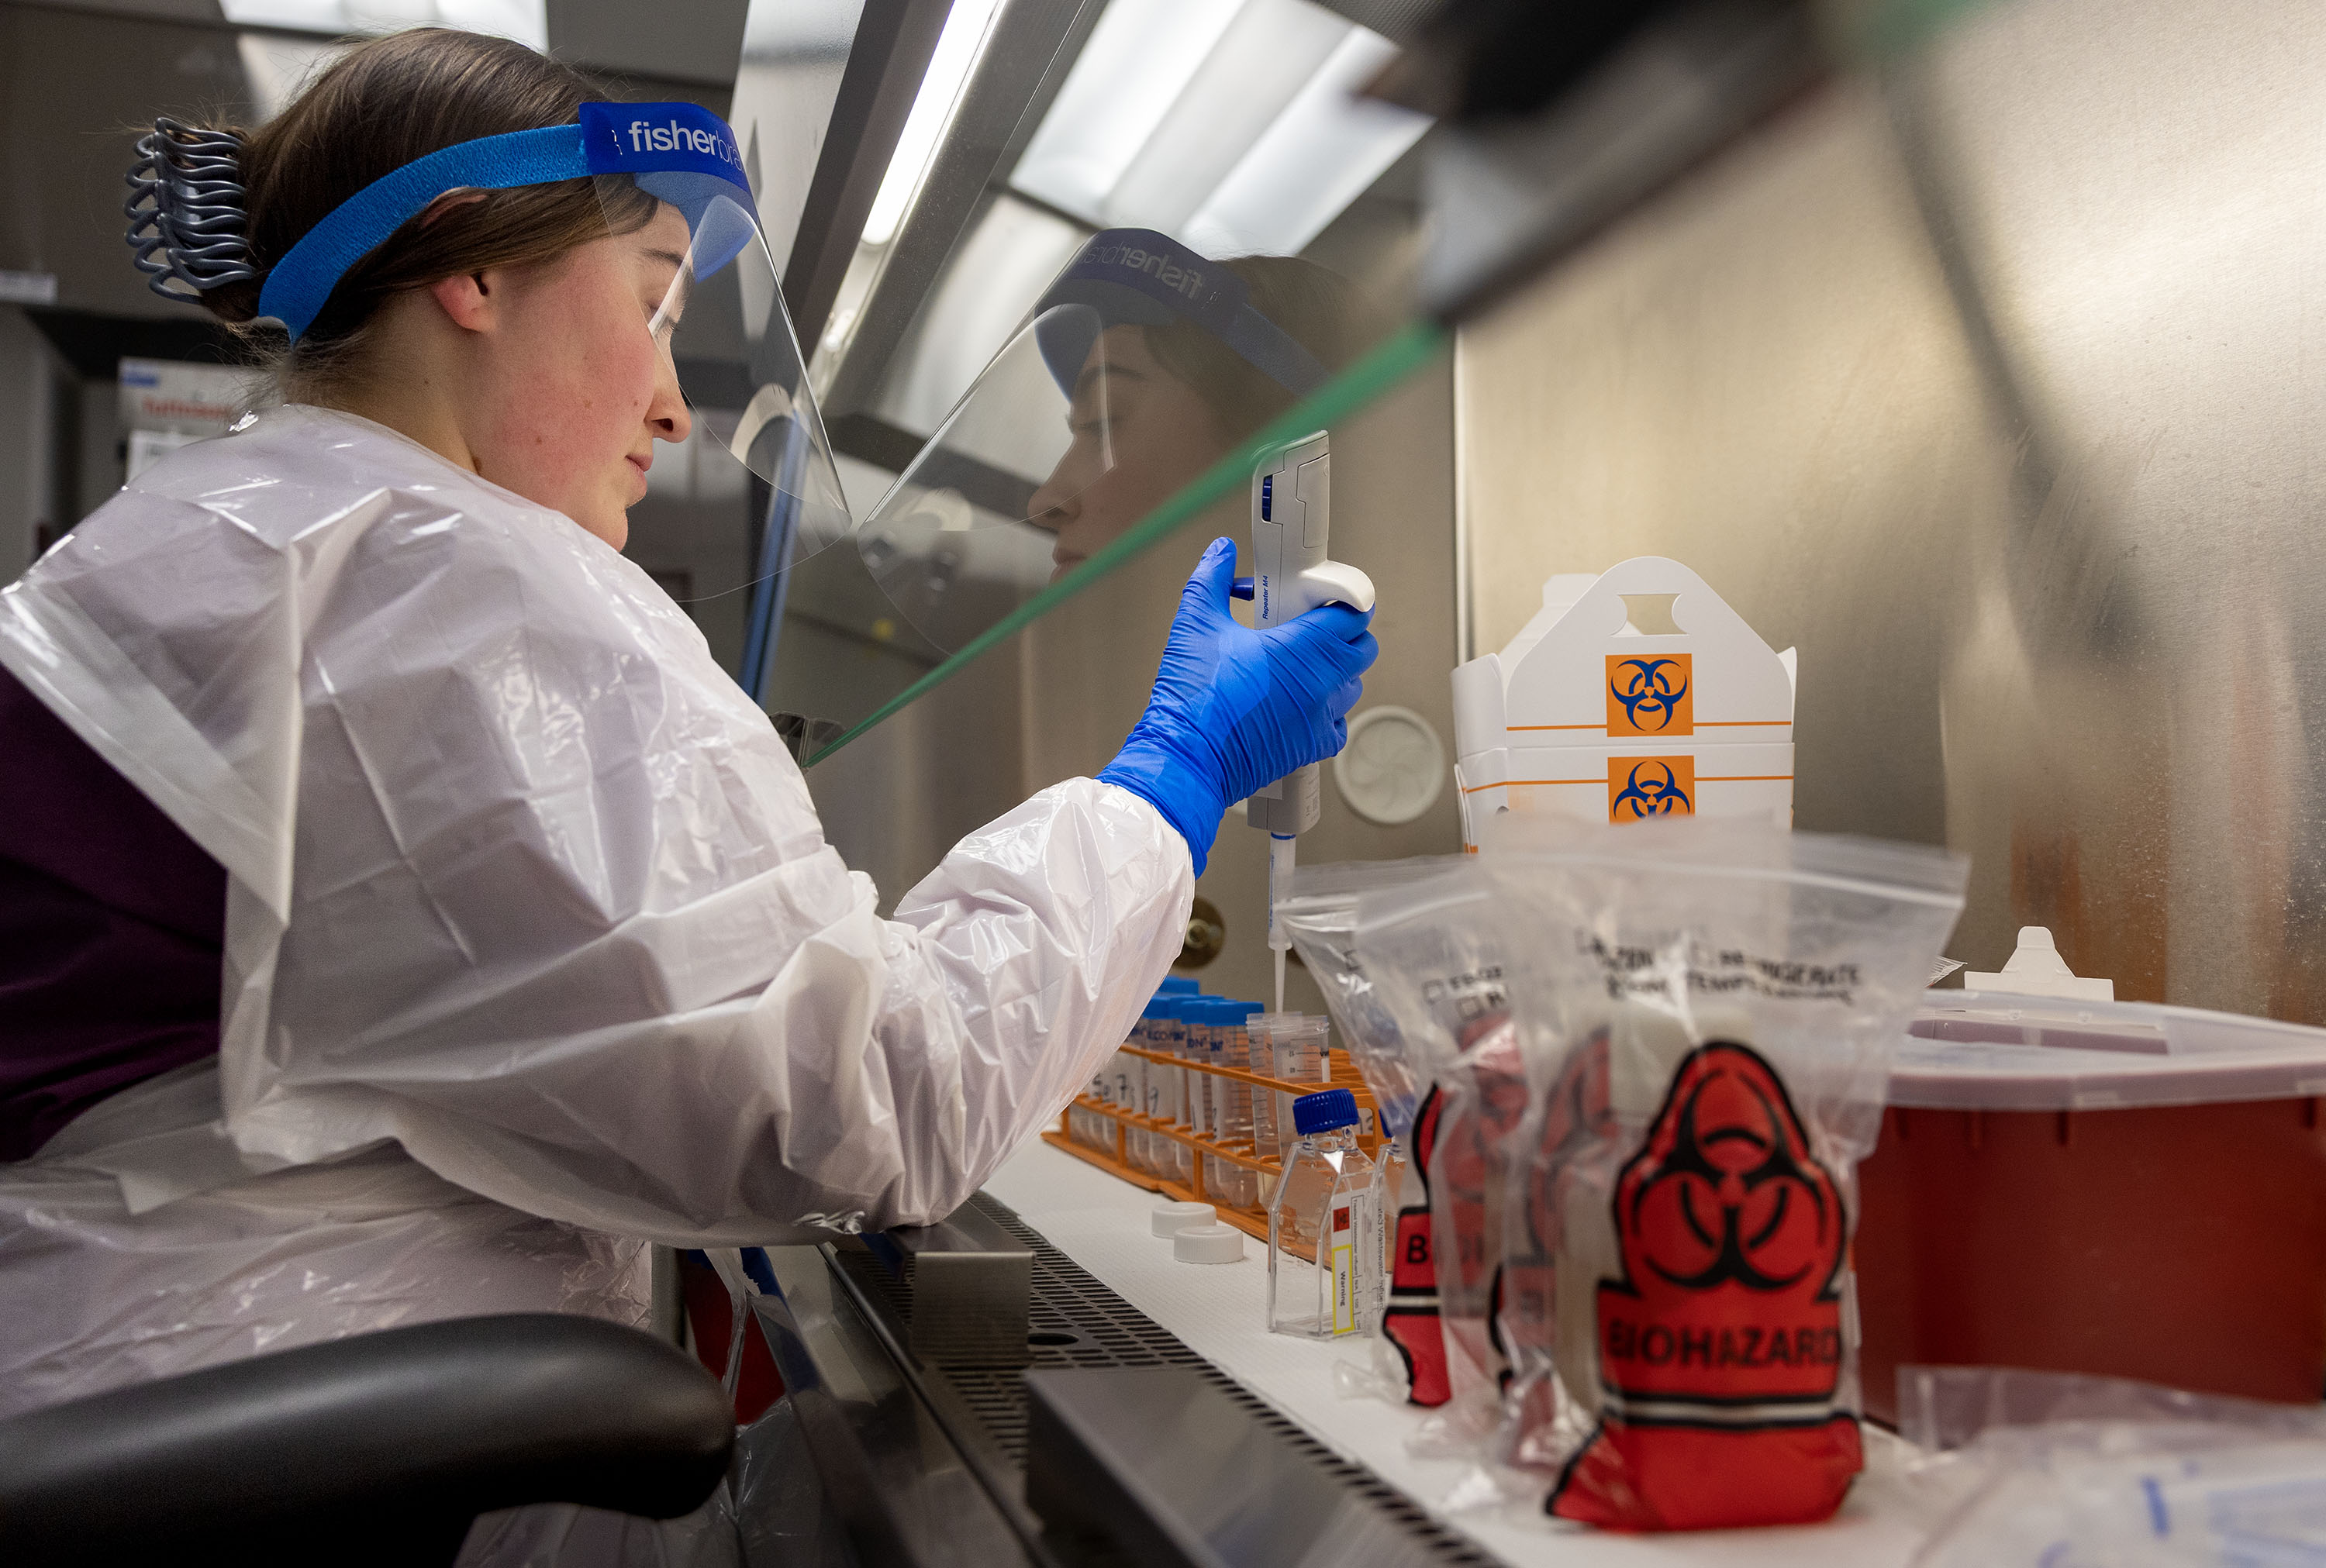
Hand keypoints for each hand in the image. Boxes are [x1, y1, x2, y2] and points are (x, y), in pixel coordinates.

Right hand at [1099, 537, 1377, 873]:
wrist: (1187, 758)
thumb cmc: (1193, 700)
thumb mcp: (1195, 624)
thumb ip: (1212, 580)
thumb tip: (1220, 554)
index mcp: (1302, 648)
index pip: (1353, 613)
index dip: (1344, 600)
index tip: (1325, 597)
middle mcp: (1321, 682)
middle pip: (1363, 647)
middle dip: (1344, 633)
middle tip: (1312, 627)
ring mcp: (1321, 717)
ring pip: (1352, 684)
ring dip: (1335, 671)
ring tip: (1300, 665)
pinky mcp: (1313, 746)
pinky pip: (1338, 722)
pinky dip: (1326, 710)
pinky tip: (1297, 702)